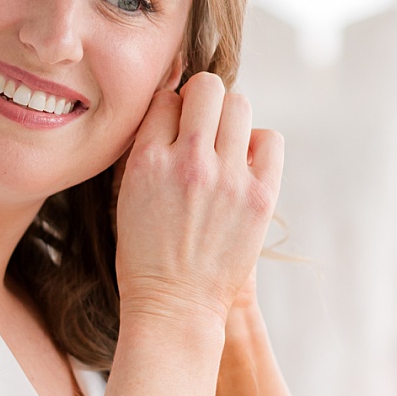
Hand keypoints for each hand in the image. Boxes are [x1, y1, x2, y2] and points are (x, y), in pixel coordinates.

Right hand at [114, 74, 283, 328]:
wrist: (174, 306)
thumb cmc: (145, 255)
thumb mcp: (126, 197)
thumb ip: (145, 152)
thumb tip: (169, 112)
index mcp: (146, 161)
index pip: (165, 98)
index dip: (171, 109)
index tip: (175, 127)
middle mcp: (187, 163)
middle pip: (207, 89)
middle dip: (204, 99)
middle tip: (203, 123)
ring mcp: (226, 179)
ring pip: (239, 106)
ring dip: (231, 117)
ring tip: (225, 144)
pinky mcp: (259, 197)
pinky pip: (270, 140)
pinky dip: (259, 144)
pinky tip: (246, 163)